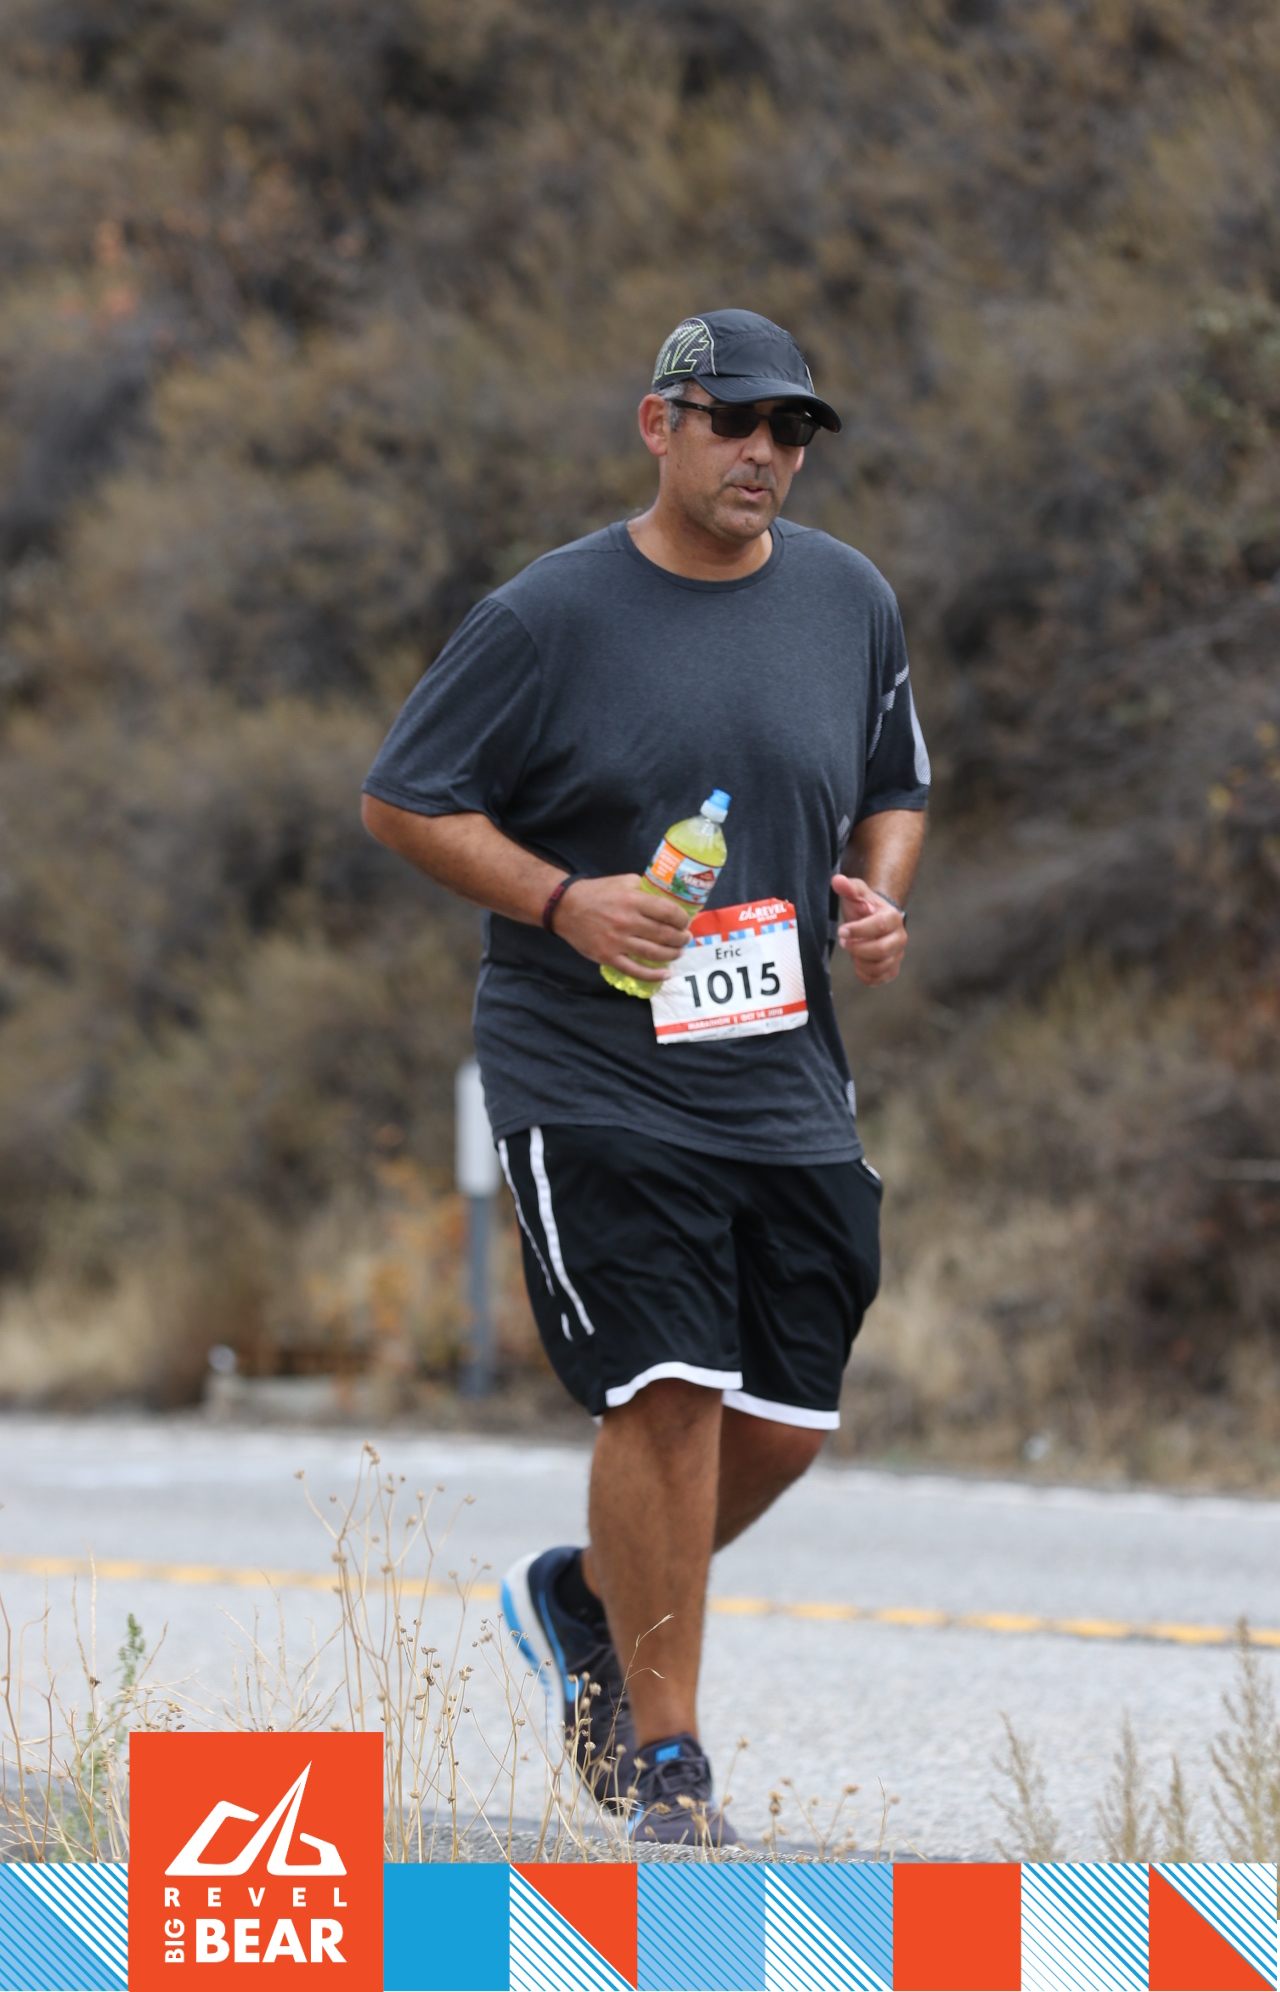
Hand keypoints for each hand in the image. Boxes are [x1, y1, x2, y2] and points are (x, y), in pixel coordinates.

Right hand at [553, 874, 690, 978]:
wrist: (565, 908)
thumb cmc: (597, 893)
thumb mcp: (622, 881)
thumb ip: (644, 888)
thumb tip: (667, 896)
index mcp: (632, 900)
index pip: (668, 912)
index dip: (682, 919)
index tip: (685, 922)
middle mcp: (627, 922)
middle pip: (665, 935)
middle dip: (681, 939)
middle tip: (686, 939)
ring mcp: (617, 942)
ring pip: (654, 954)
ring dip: (672, 955)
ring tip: (678, 952)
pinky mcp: (608, 957)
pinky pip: (636, 970)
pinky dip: (654, 975)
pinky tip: (666, 974)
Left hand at [832, 874, 907, 985]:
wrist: (873, 922)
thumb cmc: (864, 907)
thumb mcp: (856, 894)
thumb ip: (848, 887)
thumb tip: (837, 880)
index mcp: (893, 917)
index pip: (879, 926)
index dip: (858, 930)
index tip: (842, 931)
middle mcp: (900, 937)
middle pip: (880, 951)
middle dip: (857, 948)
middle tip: (845, 942)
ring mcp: (897, 955)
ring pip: (878, 967)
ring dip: (859, 961)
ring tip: (852, 950)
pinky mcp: (891, 970)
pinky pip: (877, 979)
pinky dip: (864, 974)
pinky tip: (858, 962)